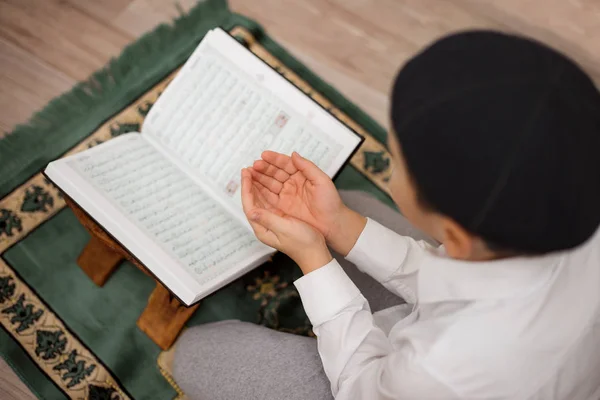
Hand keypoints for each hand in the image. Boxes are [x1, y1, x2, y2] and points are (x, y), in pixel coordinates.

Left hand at [241, 168, 331, 273]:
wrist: (315, 253)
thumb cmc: (302, 243)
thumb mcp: (285, 229)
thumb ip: (268, 219)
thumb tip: (251, 212)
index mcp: (262, 228)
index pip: (249, 204)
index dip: (246, 187)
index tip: (246, 173)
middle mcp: (265, 224)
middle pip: (253, 200)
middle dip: (250, 184)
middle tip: (249, 168)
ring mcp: (272, 221)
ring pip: (261, 199)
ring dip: (258, 185)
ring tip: (256, 171)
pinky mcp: (281, 218)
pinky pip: (270, 200)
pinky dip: (268, 189)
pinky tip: (268, 181)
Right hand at [249, 151, 366, 255]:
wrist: (332, 224)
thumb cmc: (331, 202)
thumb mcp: (322, 181)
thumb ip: (307, 167)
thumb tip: (294, 154)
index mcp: (302, 175)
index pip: (285, 164)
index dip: (274, 159)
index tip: (264, 155)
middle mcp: (292, 183)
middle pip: (275, 173)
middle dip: (263, 168)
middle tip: (254, 165)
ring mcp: (286, 195)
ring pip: (269, 184)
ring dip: (259, 178)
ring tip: (249, 173)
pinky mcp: (282, 207)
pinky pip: (268, 197)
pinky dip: (259, 191)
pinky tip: (252, 186)